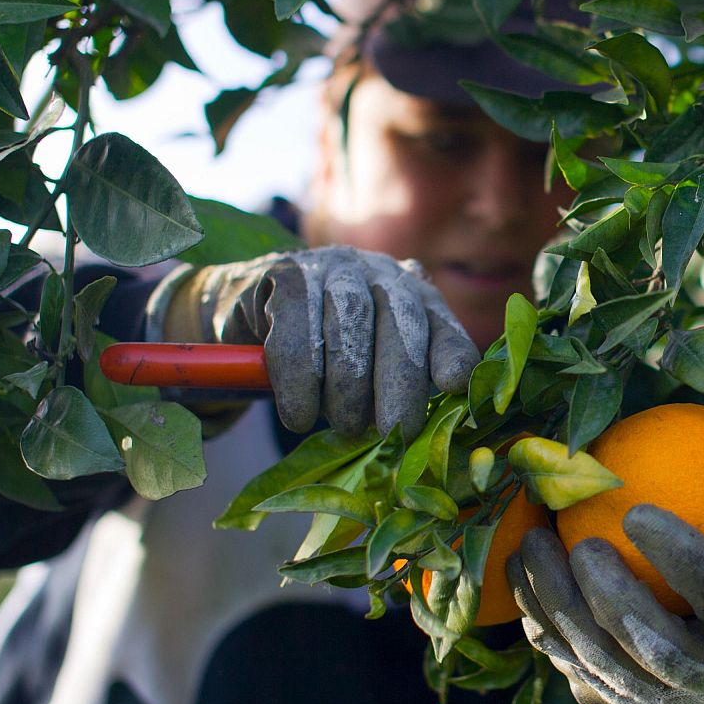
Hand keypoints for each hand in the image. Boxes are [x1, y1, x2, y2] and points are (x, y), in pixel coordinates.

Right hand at [148, 246, 477, 434]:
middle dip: (399, 382)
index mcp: (417, 297)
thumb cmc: (325, 359)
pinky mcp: (287, 274)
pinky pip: (296, 328)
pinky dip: (298, 379)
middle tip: (394, 431)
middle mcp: (382, 273)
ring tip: (344, 427)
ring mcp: (336, 267)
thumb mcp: (370, 375)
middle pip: (401, 322)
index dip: (450, 353)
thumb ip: (398, 391)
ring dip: (349, 384)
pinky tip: (299, 415)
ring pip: (351, 323)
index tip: (454, 384)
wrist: (249, 320)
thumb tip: (419, 435)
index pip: (442, 325)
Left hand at [507, 445, 703, 703]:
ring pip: (598, 660)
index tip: (639, 510)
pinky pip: (566, 663)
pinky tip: (519, 567)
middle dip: (612, 597)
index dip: (682, 556)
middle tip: (582, 543)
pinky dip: (538, 617)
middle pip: (654, 647)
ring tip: (534, 543)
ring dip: (558, 602)